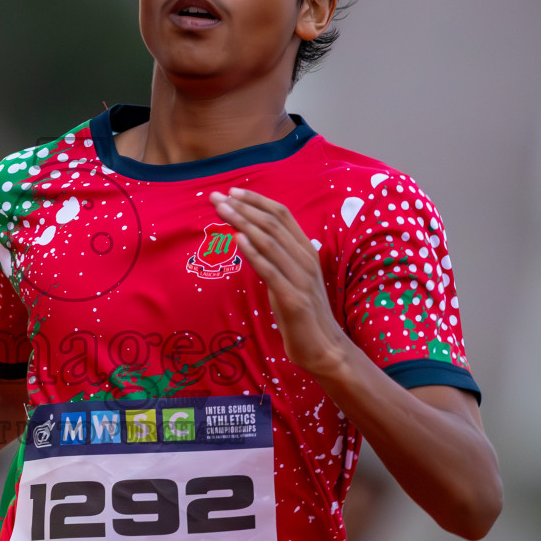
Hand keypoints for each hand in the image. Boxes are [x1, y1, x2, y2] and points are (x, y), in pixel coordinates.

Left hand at [210, 187, 351, 377]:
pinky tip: (238, 241)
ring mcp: (301, 279)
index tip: (232, 191)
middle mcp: (305, 260)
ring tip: (223, 211)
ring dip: (244, 224)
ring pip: (270, 243)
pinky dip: (254, 254)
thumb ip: (275, 258)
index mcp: (305, 251)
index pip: (282, 215)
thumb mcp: (289, 278)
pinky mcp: (294, 299)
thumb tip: (249, 238)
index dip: (257, 200)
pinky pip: (271, 271)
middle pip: (273, 224)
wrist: (323, 348)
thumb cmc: (302, 314)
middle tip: (217, 198)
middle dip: (243, 208)